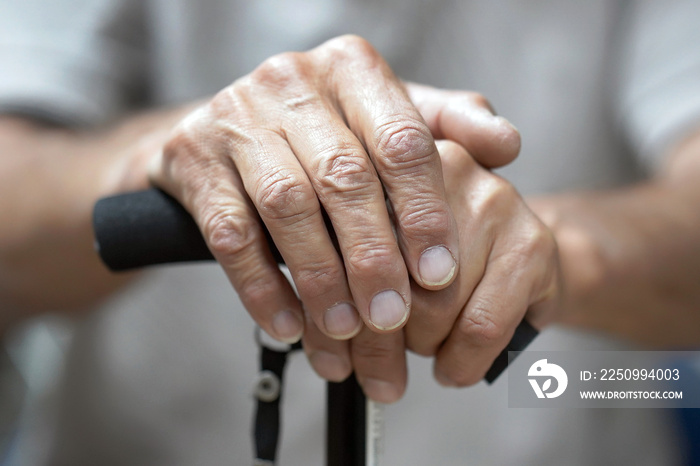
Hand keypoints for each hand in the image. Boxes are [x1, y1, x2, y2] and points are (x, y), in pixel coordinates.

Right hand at [149, 35, 518, 345]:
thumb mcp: (389, 118)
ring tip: (345, 331)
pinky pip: (230, 231)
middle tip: (393, 318)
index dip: (424, 212)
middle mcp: (293, 82)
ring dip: (320, 278)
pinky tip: (288, 325)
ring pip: (287, 205)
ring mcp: (236, 116)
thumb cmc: (324, 133)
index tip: (439, 274)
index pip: (402, 141)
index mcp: (352, 69)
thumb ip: (448, 128)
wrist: (224, 132)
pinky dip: (261, 285)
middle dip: (373, 257)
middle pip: (344, 178)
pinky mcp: (193, 157)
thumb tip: (507, 144)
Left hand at [297, 140, 558, 401]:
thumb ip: (340, 273)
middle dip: (374, 336)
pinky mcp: (529, 242)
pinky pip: (480, 325)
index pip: (342, 234)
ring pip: (432, 305)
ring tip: (420, 351)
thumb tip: (313, 338)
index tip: (329, 339)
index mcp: (389, 158)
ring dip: (419, 348)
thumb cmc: (439, 254)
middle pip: (386, 271)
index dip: (331, 299)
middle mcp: (442, 166)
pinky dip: (460, 361)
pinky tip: (452, 366)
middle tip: (375, 361)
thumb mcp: (382, 250)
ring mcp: (491, 200)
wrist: (520, 253)